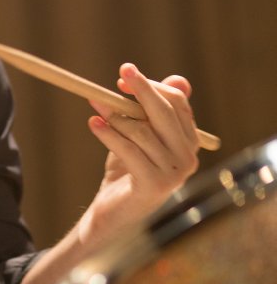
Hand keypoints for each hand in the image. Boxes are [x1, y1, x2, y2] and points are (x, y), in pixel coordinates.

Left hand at [79, 62, 199, 246]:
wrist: (113, 212)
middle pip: (165, 111)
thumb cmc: (126, 169)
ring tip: (95, 110)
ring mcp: (174, 173)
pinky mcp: (154, 185)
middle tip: (121, 71)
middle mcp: (188, 157)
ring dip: (115, 116)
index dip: (151, 86)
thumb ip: (153, 110)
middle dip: (141, 88)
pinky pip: (129, 149)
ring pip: (142, 130)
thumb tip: (178, 79)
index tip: (124, 76)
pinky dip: (108, 133)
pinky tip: (93, 123)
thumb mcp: (140, 135)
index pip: (177, 103)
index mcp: (190, 142)